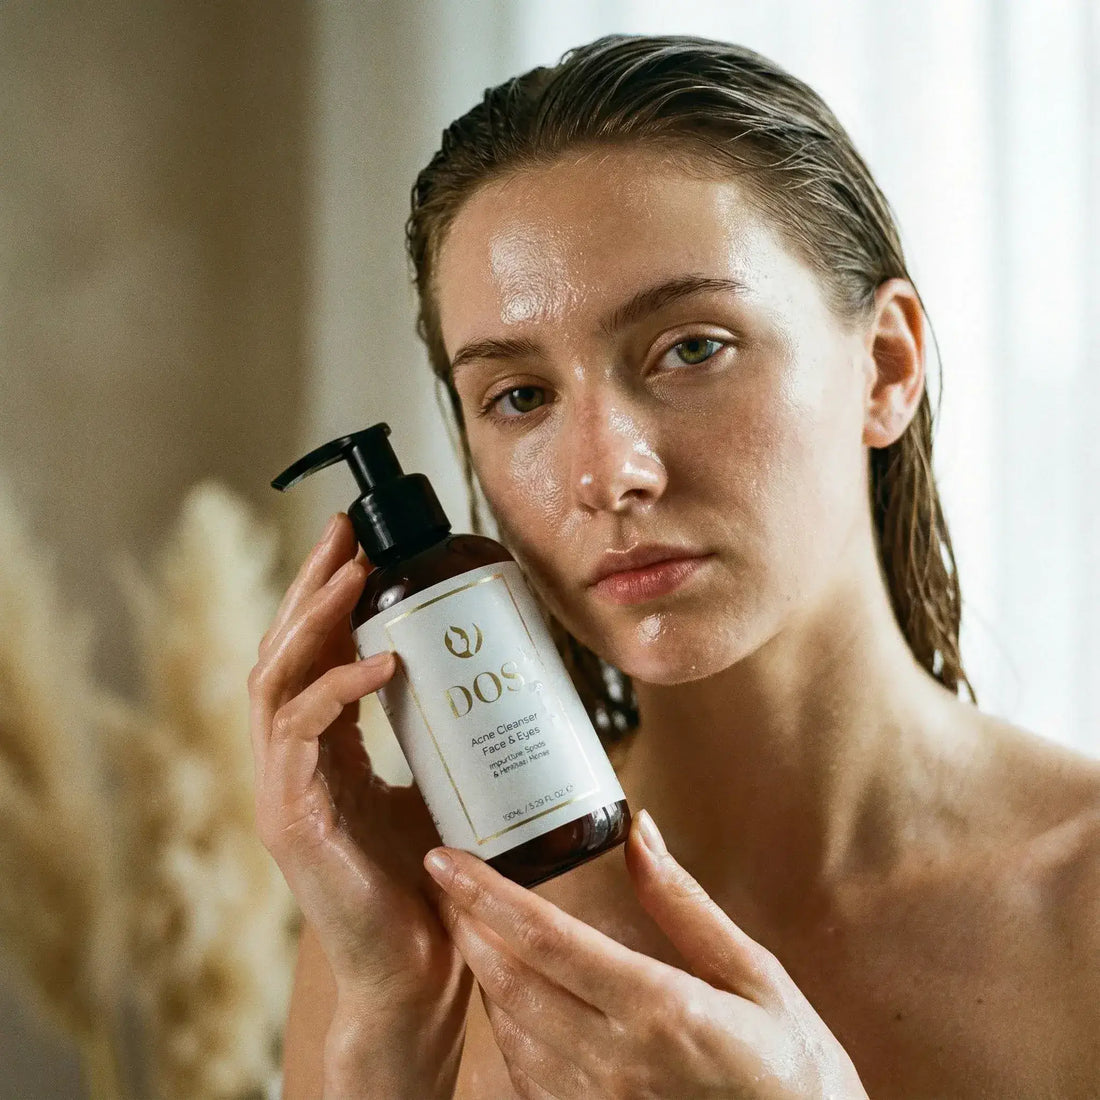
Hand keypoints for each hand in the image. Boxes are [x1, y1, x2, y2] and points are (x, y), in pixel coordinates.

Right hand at [248, 513, 471, 1085]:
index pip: (310, 656)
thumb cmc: (431, 881)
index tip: (363, 543)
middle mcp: (293, 763)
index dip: (328, 596)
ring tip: (355, 572)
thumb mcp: (435, 789)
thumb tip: (491, 678)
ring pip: (275, 680)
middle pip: (282, 651)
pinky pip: (300, 737)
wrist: (417, 971)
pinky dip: (336, 690)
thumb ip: (439, 738)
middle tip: (349, 530)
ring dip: (313, 619)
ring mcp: (284, 790)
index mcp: (324, 753)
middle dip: (312, 585)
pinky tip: (383, 662)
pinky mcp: (290, 821)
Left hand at [423, 809, 867, 1099]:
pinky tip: (512, 993)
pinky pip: (528, 1074)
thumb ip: (685, 905)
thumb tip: (639, 832)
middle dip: (468, 925)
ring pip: (511, 1029)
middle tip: (445, 879)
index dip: (485, 894)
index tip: (444, 858)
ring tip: (471, 923)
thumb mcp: (756, 975)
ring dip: (484, 972)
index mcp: (658, 1011)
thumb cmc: (794, 1069)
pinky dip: (509, 1024)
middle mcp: (616, 1063)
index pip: (546, 939)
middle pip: (511, 982)